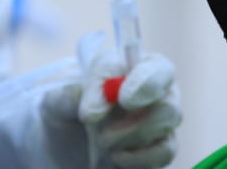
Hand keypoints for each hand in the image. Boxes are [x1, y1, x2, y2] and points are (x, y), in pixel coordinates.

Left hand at [40, 37, 181, 167]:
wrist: (64, 143)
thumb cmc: (66, 108)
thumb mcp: (56, 99)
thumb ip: (70, 95)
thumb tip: (95, 108)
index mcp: (133, 66)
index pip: (157, 69)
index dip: (146, 83)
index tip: (124, 99)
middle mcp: (155, 92)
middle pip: (170, 103)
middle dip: (135, 123)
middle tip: (102, 134)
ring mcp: (161, 122)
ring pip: (166, 129)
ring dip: (131, 138)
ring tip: (100, 142)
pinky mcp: (159, 150)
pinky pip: (164, 153)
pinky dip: (138, 159)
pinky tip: (114, 157)